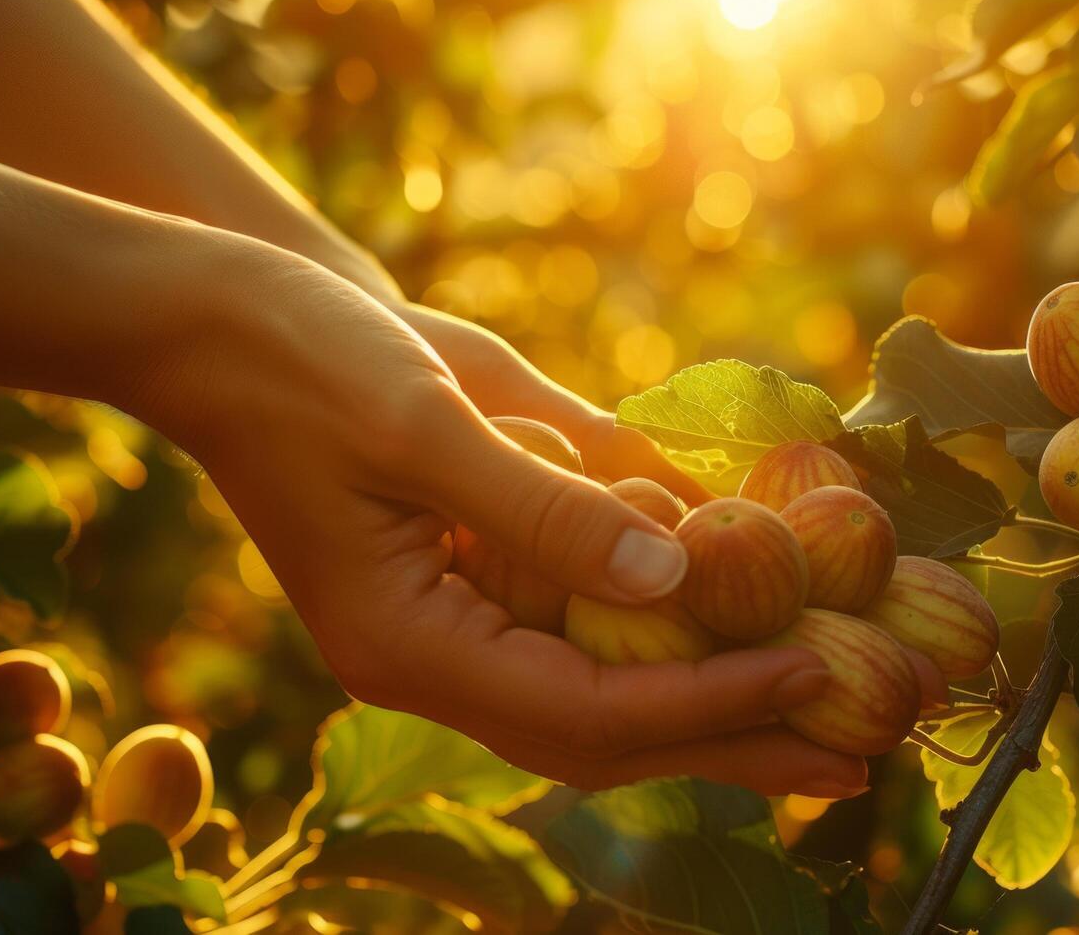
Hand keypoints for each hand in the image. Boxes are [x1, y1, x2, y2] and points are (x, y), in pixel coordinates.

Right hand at [138, 239, 868, 796]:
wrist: (218, 323)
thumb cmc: (304, 354)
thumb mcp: (427, 417)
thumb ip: (548, 504)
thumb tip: (677, 577)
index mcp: (407, 641)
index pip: (583, 707)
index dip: (706, 698)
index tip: (817, 670)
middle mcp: (432, 659)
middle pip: (604, 734)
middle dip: (732, 741)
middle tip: (859, 755)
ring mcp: (450, 629)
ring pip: (600, 698)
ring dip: (713, 708)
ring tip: (825, 719)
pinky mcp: (469, 583)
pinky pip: (582, 635)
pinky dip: (668, 640)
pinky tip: (744, 632)